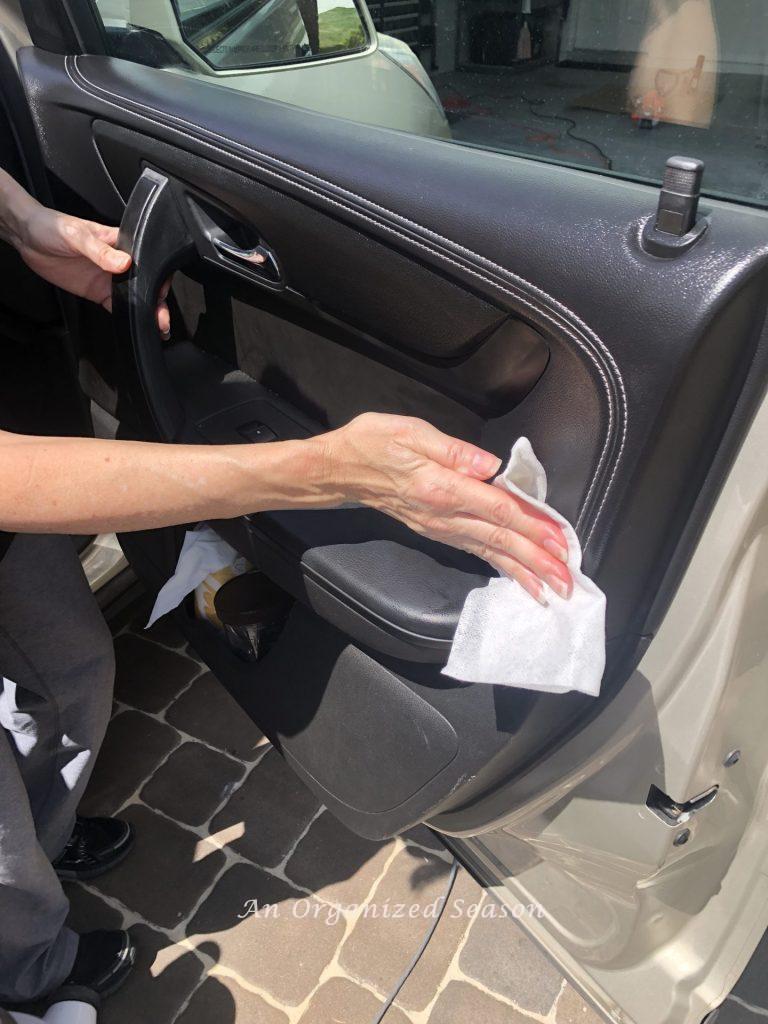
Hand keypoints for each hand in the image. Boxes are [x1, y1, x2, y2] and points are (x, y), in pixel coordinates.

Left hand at [15, 203, 170, 335]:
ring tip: (158, 327)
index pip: (147, 261)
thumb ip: (100, 251)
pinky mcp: (97, 292)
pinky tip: (135, 325)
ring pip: (134, 297)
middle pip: (145, 283)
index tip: (162, 292)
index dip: (158, 277)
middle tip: (162, 318)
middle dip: (157, 302)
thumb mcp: (76, 235)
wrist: (28, 237)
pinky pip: (116, 306)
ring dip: (146, 312)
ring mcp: (108, 279)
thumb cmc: (53, 226)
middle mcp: (117, 262)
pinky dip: (126, 317)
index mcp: (119, 244)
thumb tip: (123, 263)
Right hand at [324, 413, 572, 603]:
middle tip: (568, 580)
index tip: (560, 541)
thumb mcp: (410, 432)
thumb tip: (490, 465)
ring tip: (551, 589)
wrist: (339, 471)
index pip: (497, 509)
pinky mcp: (437, 531)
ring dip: (523, 571)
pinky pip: (475, 551)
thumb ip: (453, 450)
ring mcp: (440, 527)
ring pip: (490, 551)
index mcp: (442, 487)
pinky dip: (500, 566)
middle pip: (499, 539)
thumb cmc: (373, 443)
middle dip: (537, 560)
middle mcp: (443, 515)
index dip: (532, 526)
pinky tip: (518, 577)